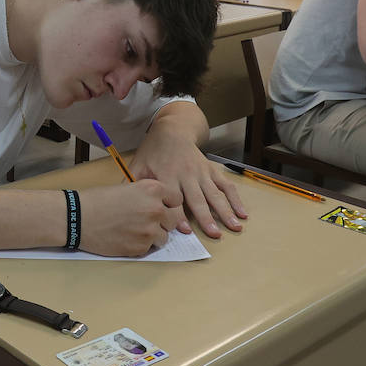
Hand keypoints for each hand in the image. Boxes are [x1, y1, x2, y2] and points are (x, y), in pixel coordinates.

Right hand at [79, 180, 182, 256]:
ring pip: (163, 237)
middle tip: (142, 221)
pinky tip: (125, 238)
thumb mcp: (127, 188)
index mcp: (152, 189)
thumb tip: (161, 208)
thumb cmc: (97, 201)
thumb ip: (147, 196)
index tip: (159, 207)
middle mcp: (155, 209)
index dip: (167, 204)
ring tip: (132, 230)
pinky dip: (140, 245)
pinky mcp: (141, 247)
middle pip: (172, 220)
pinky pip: (149, 248)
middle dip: (161, 222)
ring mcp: (149, 230)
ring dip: (152, 236)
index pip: (176, 200)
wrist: (78, 218)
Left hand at [127, 134, 246, 237]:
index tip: (185, 230)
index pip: (174, 198)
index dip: (178, 215)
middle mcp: (186, 175)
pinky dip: (235, 199)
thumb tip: (122, 205)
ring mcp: (201, 173)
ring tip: (234, 227)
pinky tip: (243, 213)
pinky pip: (225, 185)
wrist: (172, 131)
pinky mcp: (211, 171)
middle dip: (206, 217)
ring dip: (225, 211)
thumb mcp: (138, 166)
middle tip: (214, 234)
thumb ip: (132, 185)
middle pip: (197, 198)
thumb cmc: (152, 152)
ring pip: (215, 194)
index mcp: (167, 175)